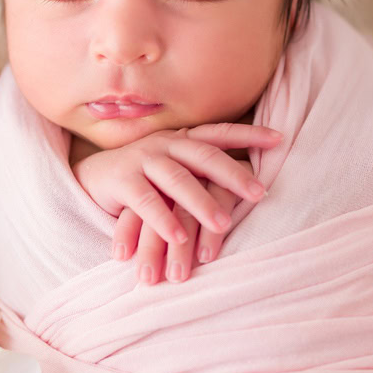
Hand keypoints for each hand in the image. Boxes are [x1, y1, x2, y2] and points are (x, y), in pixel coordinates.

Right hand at [70, 123, 281, 284]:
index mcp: (183, 139)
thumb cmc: (146, 176)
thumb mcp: (177, 168)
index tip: (280, 139)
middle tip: (259, 194)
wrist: (93, 176)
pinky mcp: (122, 181)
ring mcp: (142, 160)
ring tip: (223, 225)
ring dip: (201, 203)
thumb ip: (204, 171)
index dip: (249, 134)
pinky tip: (178, 238)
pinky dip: (162, 220)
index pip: (219, 133)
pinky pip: (145, 201)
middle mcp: (165, 144)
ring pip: (177, 179)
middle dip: (233, 175)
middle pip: (204, 156)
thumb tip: (252, 184)